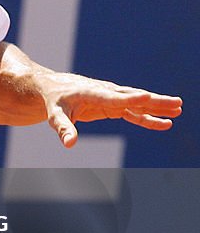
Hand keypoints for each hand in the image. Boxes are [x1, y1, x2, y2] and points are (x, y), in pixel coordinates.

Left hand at [38, 72, 182, 147]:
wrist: (55, 88)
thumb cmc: (55, 101)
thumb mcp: (55, 116)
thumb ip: (63, 129)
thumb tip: (70, 144)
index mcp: (91, 93)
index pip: (112, 97)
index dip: (129, 98)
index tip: (147, 97)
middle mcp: (106, 93)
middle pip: (133, 97)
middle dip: (154, 101)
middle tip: (176, 103)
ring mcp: (112, 98)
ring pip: (138, 103)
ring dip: (157, 107)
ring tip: (179, 109)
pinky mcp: (113, 105)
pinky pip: (134, 112)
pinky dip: (148, 118)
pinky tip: (165, 123)